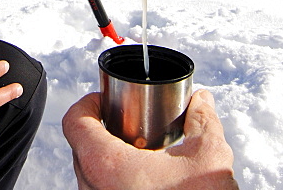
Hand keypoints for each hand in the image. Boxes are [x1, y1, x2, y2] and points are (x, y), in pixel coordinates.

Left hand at [63, 89, 238, 189]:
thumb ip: (202, 120)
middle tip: (124, 122)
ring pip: (88, 173)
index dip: (88, 104)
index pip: (75, 122)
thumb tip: (201, 102)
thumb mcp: (208, 155)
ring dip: (107, 158)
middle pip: (80, 147)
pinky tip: (142, 179)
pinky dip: (113, 180)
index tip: (104, 100)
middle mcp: (94, 189)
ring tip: (135, 151)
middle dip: (101, 130)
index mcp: (107, 166)